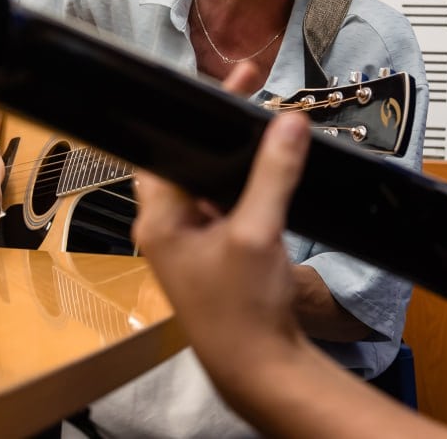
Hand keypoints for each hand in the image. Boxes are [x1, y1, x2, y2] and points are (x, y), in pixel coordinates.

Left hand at [132, 63, 309, 384]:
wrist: (258, 364)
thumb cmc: (243, 311)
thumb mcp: (259, 232)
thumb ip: (273, 173)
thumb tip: (288, 124)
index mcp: (158, 218)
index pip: (170, 144)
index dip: (198, 110)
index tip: (230, 82)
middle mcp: (164, 225)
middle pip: (187, 157)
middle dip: (218, 127)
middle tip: (248, 91)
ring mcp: (185, 238)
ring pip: (205, 179)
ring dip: (232, 156)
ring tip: (263, 126)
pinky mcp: (208, 249)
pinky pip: (220, 202)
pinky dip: (241, 184)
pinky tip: (266, 172)